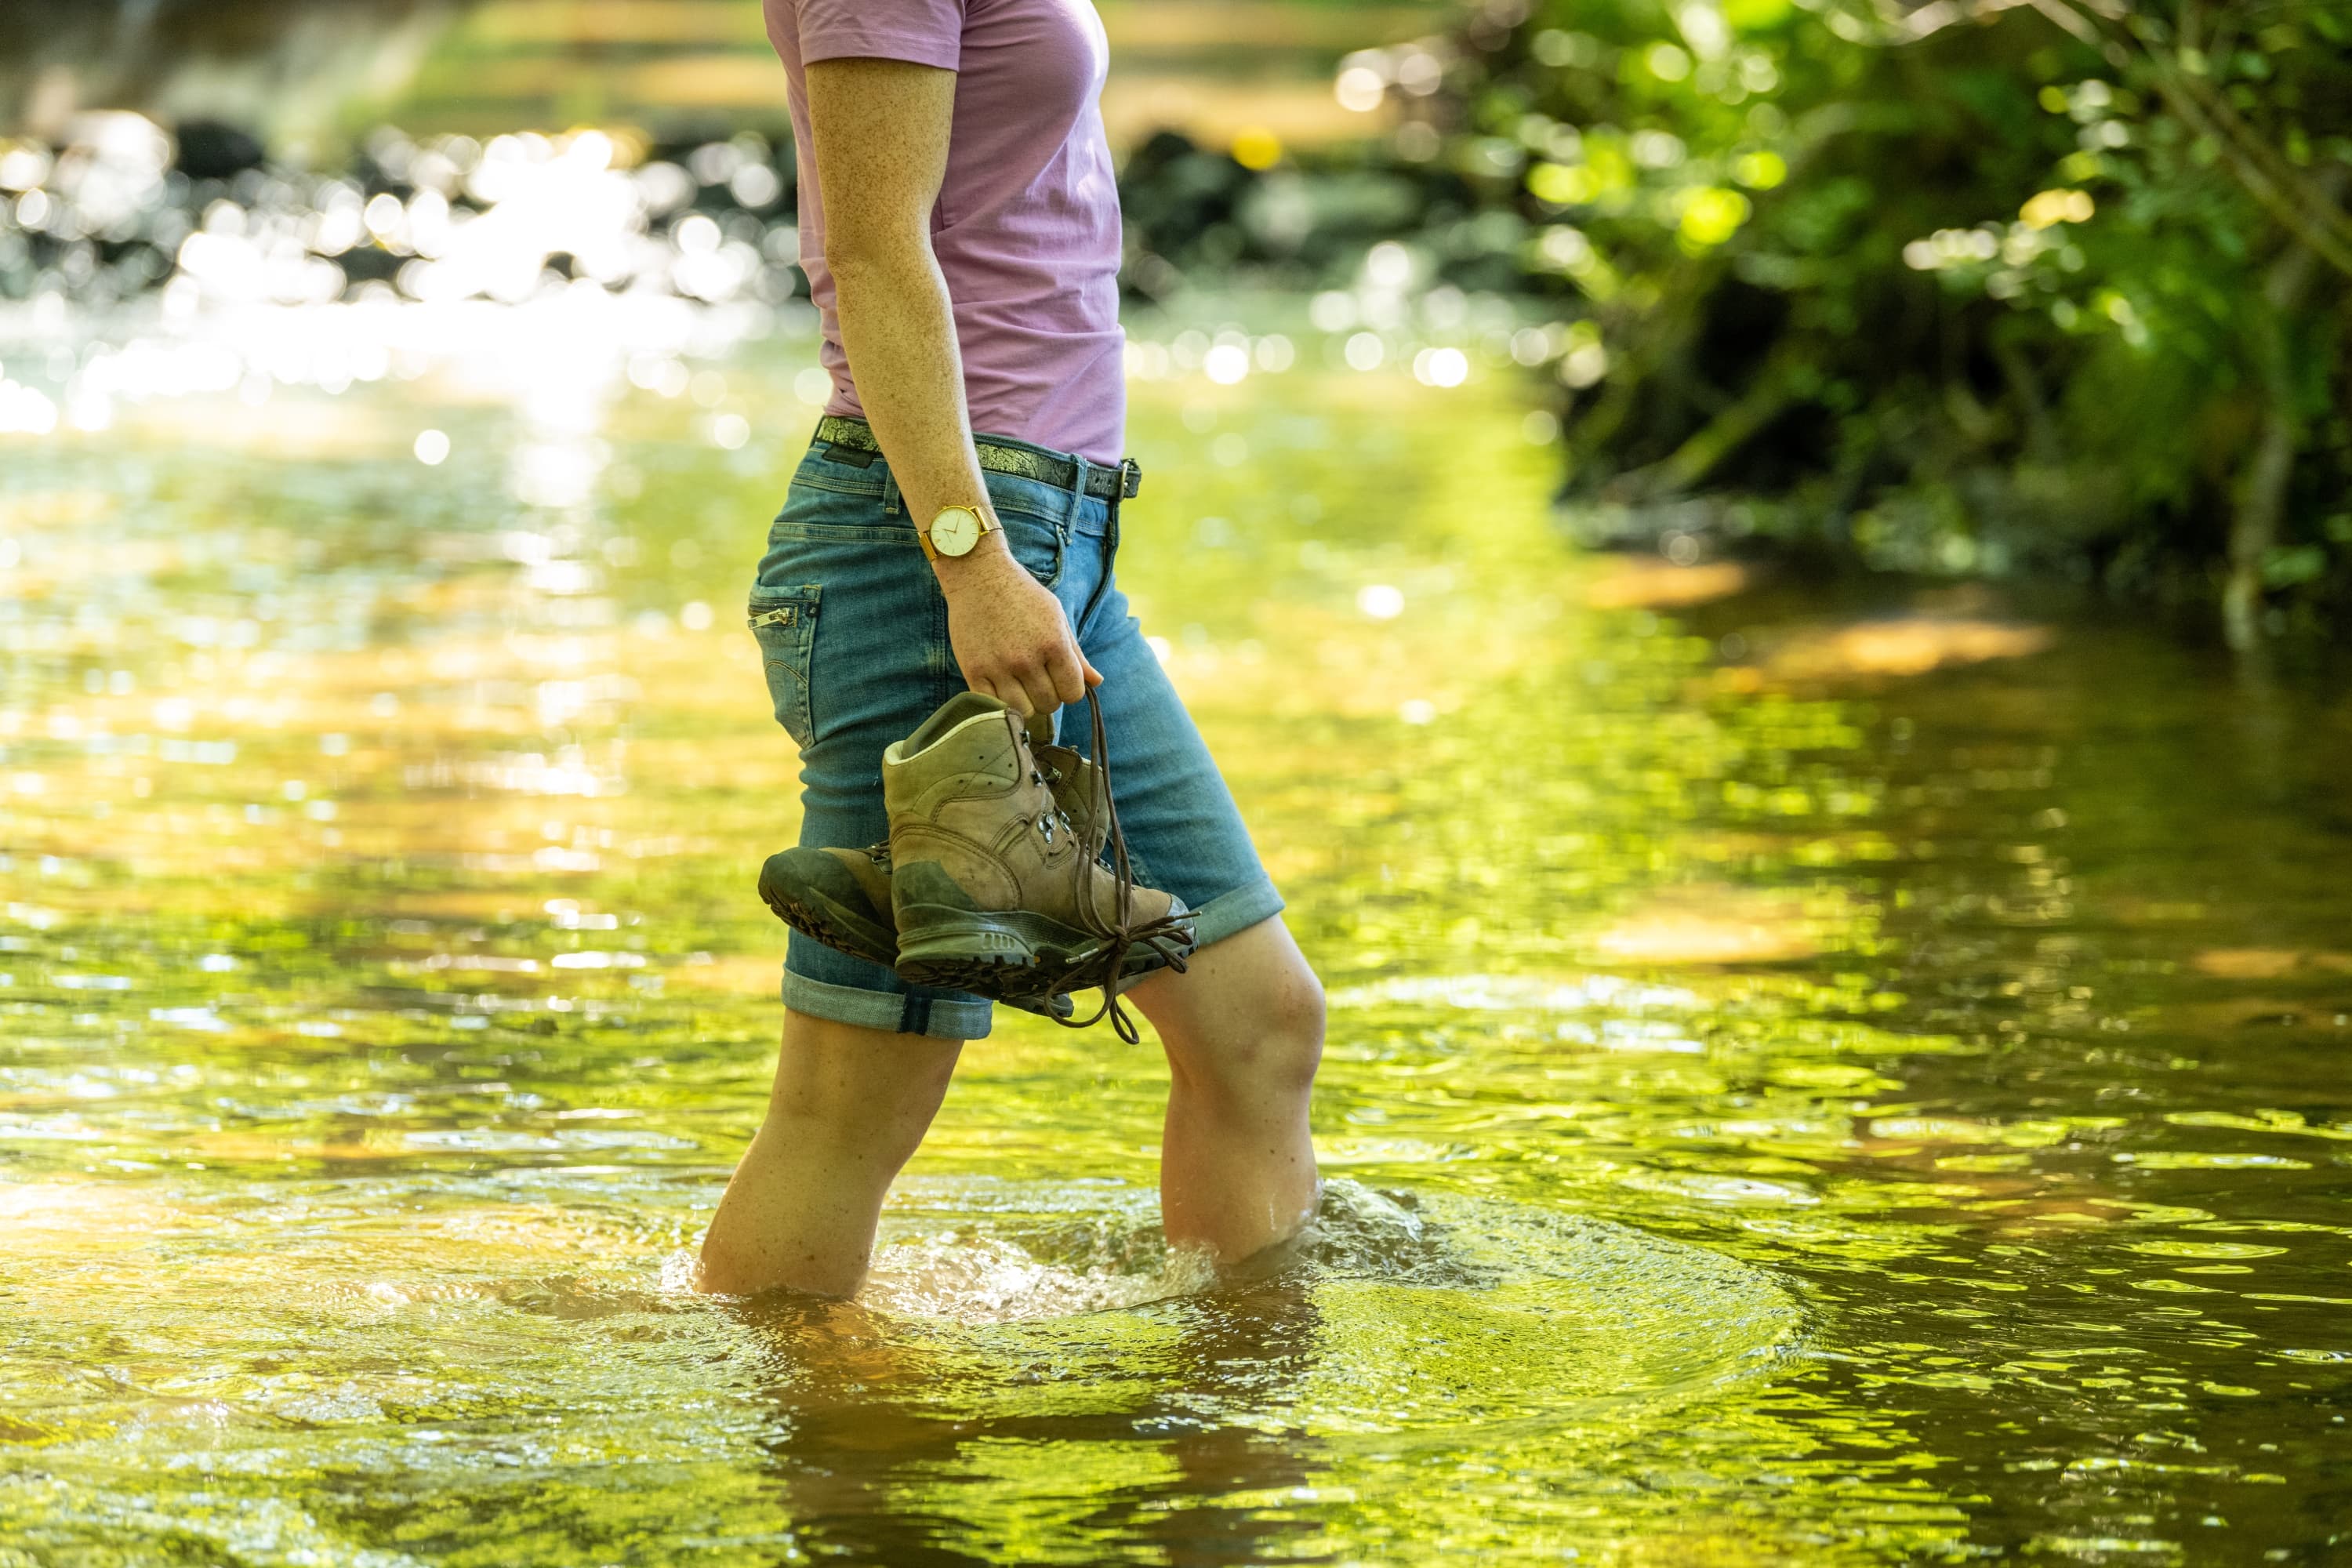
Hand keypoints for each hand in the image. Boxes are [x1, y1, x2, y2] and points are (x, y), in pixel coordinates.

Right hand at [938, 538, 1100, 716]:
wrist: (979, 575)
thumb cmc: (1023, 595)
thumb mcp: (1056, 617)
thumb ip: (1076, 653)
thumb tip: (1097, 682)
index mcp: (1054, 644)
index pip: (1073, 693)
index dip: (1069, 689)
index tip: (1059, 679)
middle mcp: (1027, 659)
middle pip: (1049, 705)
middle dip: (1048, 696)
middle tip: (1038, 680)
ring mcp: (999, 667)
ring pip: (1023, 711)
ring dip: (1025, 703)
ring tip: (1019, 685)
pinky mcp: (974, 671)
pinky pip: (992, 706)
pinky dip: (1000, 703)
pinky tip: (1000, 687)